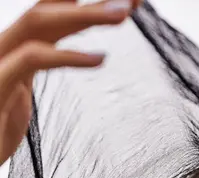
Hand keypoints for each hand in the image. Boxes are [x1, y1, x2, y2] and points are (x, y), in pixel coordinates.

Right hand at [0, 0, 141, 166]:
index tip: (129, 2)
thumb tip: (76, 54)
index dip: (85, 3)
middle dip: (91, 1)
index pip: (51, 10)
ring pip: (40, 22)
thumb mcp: (22, 91)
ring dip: (84, 14)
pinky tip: (99, 59)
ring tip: (123, 13)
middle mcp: (6, 46)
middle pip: (48, 7)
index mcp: (16, 47)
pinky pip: (33, 59)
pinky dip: (68, 56)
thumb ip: (41, 63)